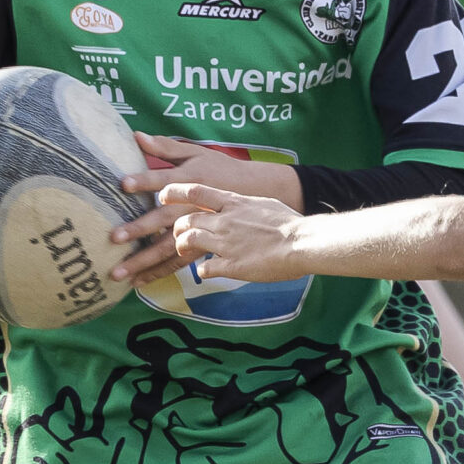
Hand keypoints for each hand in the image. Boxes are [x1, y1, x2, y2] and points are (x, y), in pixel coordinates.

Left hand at [163, 182, 316, 283]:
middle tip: (178, 235)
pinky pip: (205, 268)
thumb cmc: (289, 222)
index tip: (162, 195)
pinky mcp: (230, 265)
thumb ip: (244, 204)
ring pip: (187, 242)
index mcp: (234, 202)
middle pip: (186, 221)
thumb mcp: (264, 203)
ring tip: (184, 252)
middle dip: (176, 229)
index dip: (174, 192)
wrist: (301, 242)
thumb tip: (236, 204)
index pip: (195, 192)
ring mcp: (225, 244)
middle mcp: (224, 221)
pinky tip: (206, 271)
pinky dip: (202, 270)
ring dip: (182, 248)